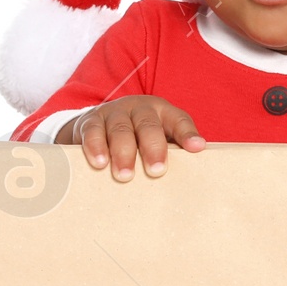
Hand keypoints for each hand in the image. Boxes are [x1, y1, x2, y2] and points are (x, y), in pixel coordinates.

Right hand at [55, 95, 205, 180]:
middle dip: (153, 148)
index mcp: (162, 113)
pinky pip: (93, 132)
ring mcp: (113, 113)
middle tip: (156, 171)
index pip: (178, 121)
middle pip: (148, 125)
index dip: (187, 133)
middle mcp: (138, 109)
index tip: (196, 148)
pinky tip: (99, 163)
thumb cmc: (137, 141)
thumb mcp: (158, 141)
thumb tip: (192, 175)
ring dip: (123, 153)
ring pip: (120, 130)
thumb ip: (175, 154)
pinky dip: (95, 147)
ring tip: (125, 176)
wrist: (96, 126)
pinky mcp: (90, 121)